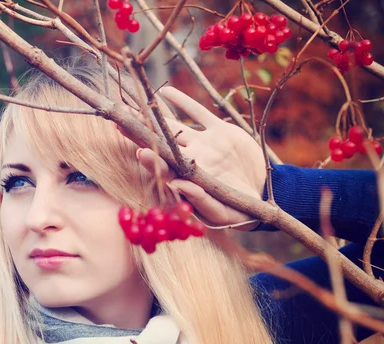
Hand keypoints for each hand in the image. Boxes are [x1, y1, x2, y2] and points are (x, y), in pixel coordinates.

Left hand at [120, 86, 266, 230]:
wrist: (264, 192)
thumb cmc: (239, 209)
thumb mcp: (222, 211)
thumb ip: (200, 200)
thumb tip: (176, 183)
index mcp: (187, 178)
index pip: (163, 167)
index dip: (150, 159)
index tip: (139, 151)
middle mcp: (190, 158)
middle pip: (160, 143)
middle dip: (140, 132)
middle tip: (120, 119)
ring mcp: (202, 143)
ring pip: (173, 126)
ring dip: (154, 115)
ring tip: (134, 103)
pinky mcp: (218, 130)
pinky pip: (197, 113)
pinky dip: (182, 102)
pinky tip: (164, 92)